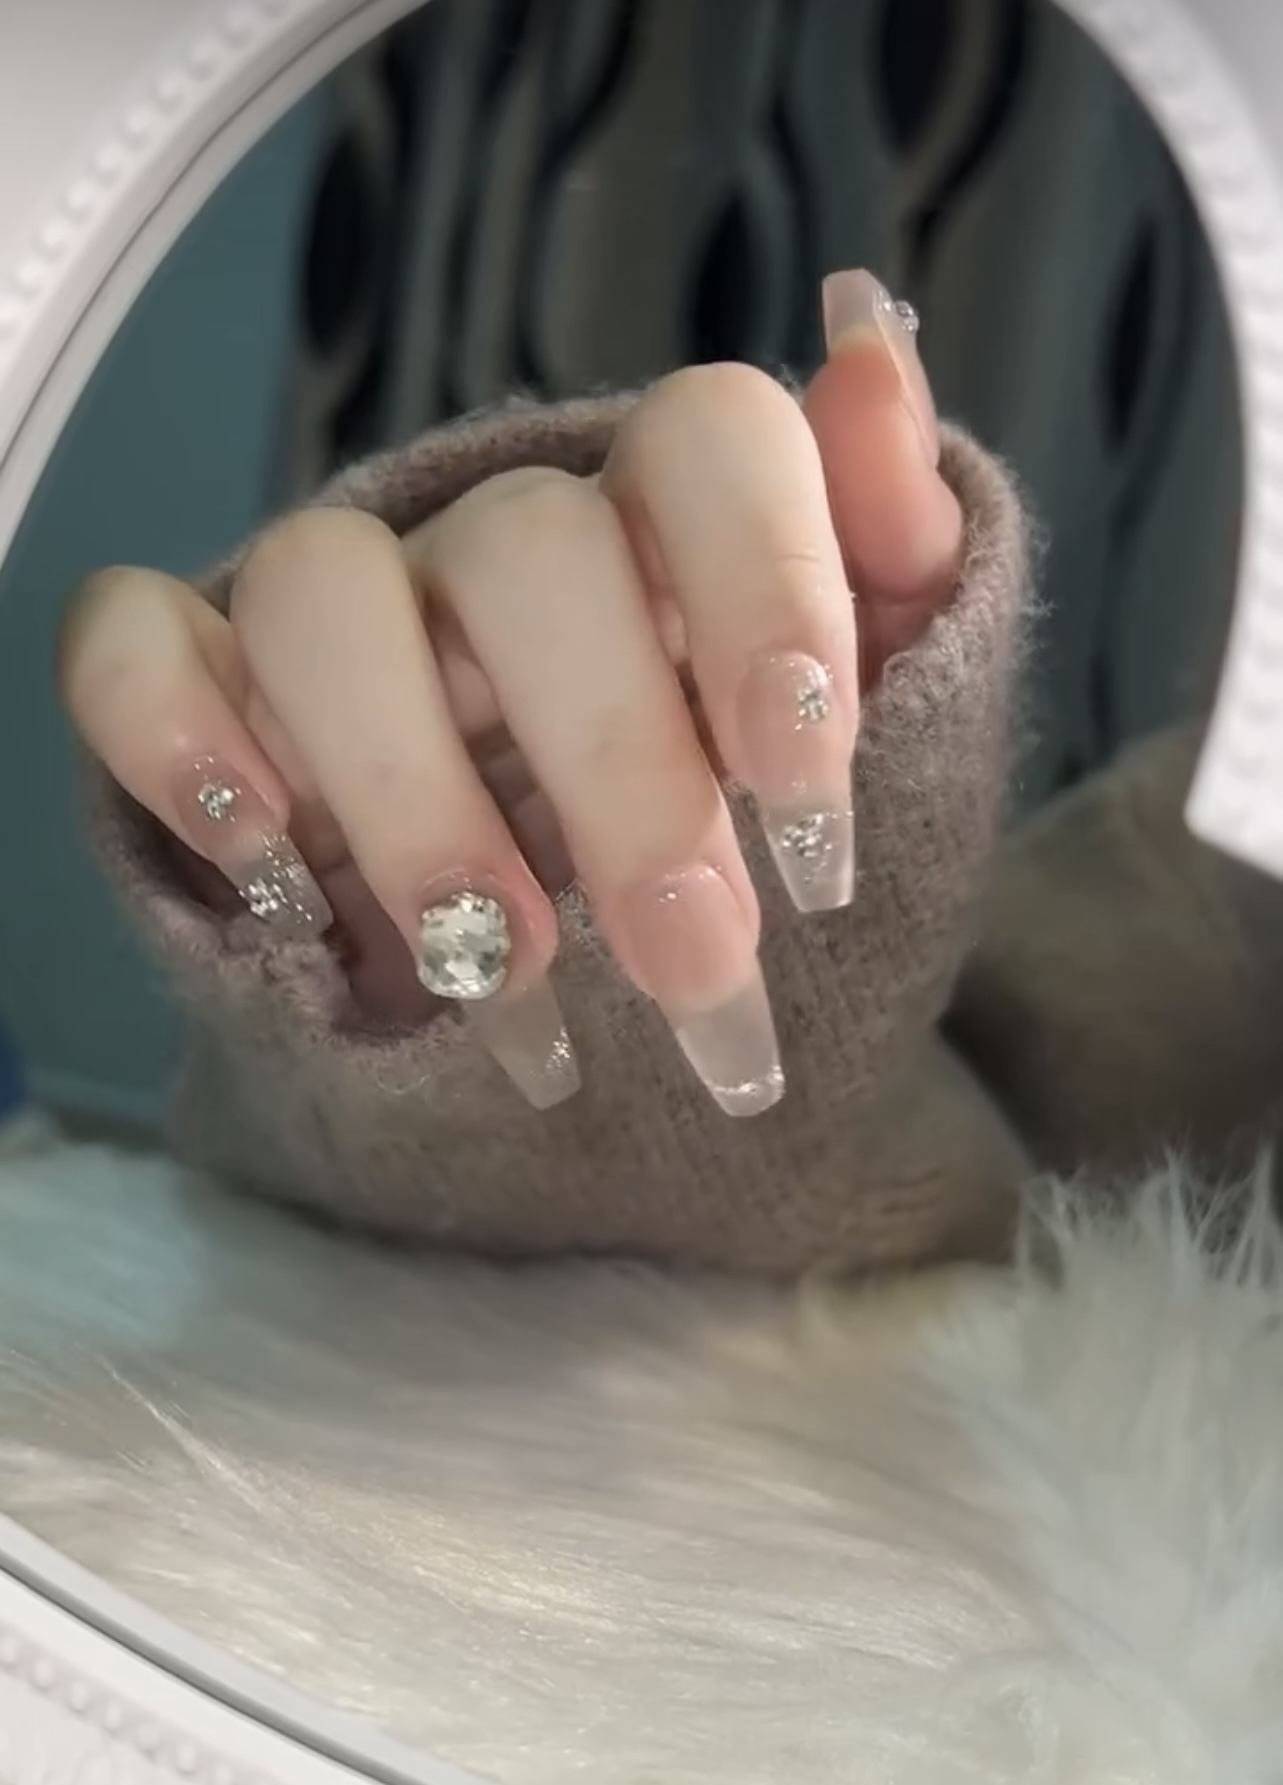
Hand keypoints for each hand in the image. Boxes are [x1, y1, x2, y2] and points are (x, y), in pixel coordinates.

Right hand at [60, 270, 962, 1116]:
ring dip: (415, 798)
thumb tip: (870, 355)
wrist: (593, 963)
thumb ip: (894, 558)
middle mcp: (502, 545)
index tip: (811, 795)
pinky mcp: (215, 685)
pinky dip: (179, 738)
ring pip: (323, 595)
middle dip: (622, 773)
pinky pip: (134, 647)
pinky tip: (267, 862)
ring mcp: (353, 607)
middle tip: (696, 963)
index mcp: (674, 530)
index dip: (765, 591)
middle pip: (528, 552)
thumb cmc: (743, 835)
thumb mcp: (878, 720)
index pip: (707, 440)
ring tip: (506, 968)